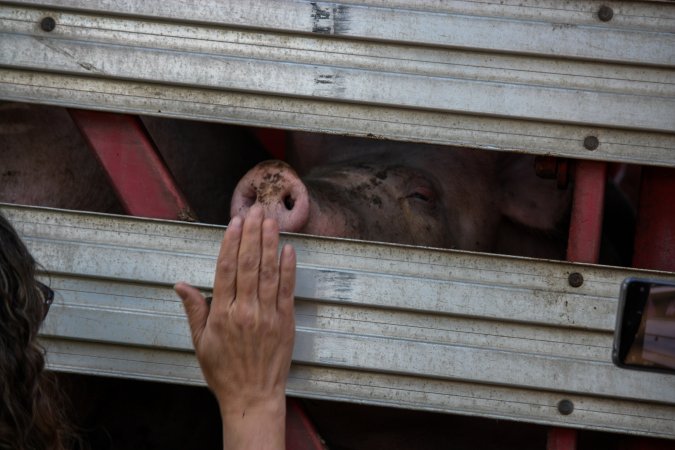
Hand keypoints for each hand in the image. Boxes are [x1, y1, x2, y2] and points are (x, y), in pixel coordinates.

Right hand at [175, 205, 295, 449]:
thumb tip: (180, 285)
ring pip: (268, 273)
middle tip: (256, 210)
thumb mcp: (200, 343)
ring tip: (271, 221)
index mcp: (222, 314)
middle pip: (248, 265)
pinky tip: (288, 250)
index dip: (231, 243)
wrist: (252, 397)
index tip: (235, 222)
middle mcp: (245, 311)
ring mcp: (268, 316)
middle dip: (252, 234)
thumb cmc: (224, 371)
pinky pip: (286, 290)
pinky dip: (288, 269)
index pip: (226, 270)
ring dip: (270, 244)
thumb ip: (194, 310)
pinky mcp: (285, 322)